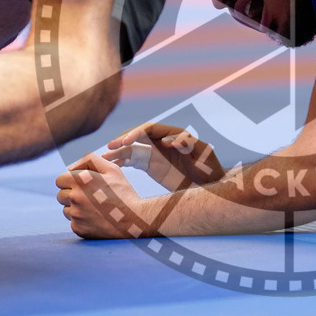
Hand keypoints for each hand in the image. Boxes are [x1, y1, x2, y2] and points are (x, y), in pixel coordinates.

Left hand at [55, 153, 150, 238]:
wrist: (134, 219)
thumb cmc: (123, 192)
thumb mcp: (111, 169)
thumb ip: (90, 160)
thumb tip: (70, 167)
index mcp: (80, 181)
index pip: (60, 180)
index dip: (70, 181)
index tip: (82, 185)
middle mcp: (75, 197)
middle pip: (61, 195)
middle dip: (71, 194)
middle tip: (90, 196)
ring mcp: (76, 215)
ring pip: (66, 210)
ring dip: (75, 208)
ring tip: (94, 208)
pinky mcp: (78, 229)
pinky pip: (73, 223)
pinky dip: (81, 221)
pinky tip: (96, 218)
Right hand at [105, 122, 223, 191]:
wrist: (211, 186)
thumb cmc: (210, 168)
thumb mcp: (203, 155)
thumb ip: (187, 144)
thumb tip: (167, 140)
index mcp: (173, 134)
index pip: (150, 129)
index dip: (136, 133)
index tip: (125, 142)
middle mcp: (161, 141)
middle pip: (137, 136)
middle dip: (122, 140)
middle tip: (109, 147)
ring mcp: (155, 153)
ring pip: (132, 148)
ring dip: (118, 152)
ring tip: (104, 158)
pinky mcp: (151, 165)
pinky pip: (133, 160)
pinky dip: (121, 162)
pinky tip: (110, 166)